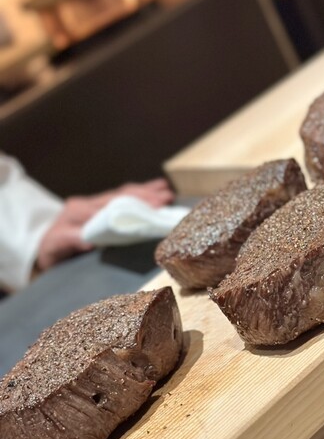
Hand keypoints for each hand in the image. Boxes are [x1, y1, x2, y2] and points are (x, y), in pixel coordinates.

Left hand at [36, 178, 173, 270]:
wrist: (40, 245)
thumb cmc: (50, 249)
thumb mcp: (55, 247)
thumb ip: (70, 240)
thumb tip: (88, 241)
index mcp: (80, 210)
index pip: (112, 205)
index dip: (134, 204)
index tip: (154, 205)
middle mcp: (88, 203)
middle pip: (121, 196)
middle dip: (145, 195)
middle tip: (167, 197)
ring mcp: (94, 203)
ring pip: (123, 194)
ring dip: (146, 191)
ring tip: (167, 191)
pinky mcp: (99, 207)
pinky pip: (121, 197)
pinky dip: (139, 193)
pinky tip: (155, 188)